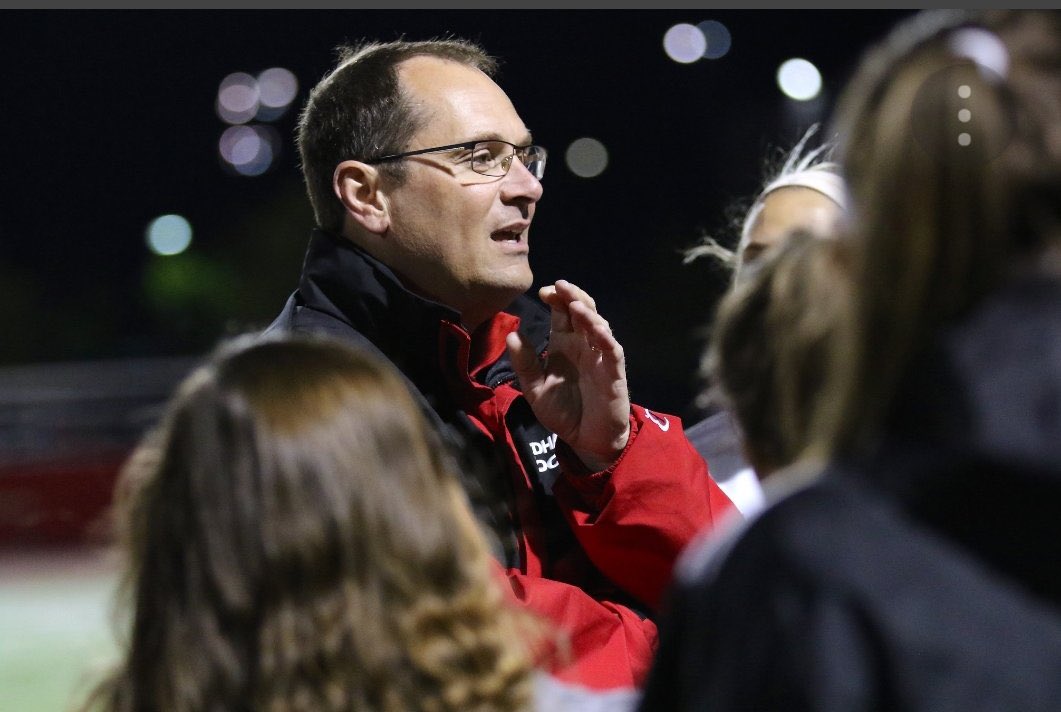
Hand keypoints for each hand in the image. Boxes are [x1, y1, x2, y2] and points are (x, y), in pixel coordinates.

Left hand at [506, 279, 630, 471]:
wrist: (585, 440)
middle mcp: (583, 346)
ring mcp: (600, 357)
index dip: (556, 299)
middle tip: (559, 286)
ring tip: (574, 304)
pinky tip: (595, 328)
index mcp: (564, 345)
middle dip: (572, 296)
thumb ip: (525, 364)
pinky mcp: (613, 373)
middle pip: (582, 311)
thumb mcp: (535, 390)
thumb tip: (512, 334)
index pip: (561, 313)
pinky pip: (612, 350)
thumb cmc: (563, 412)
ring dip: (588, 313)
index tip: (543, 292)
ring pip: (599, 325)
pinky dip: (605, 337)